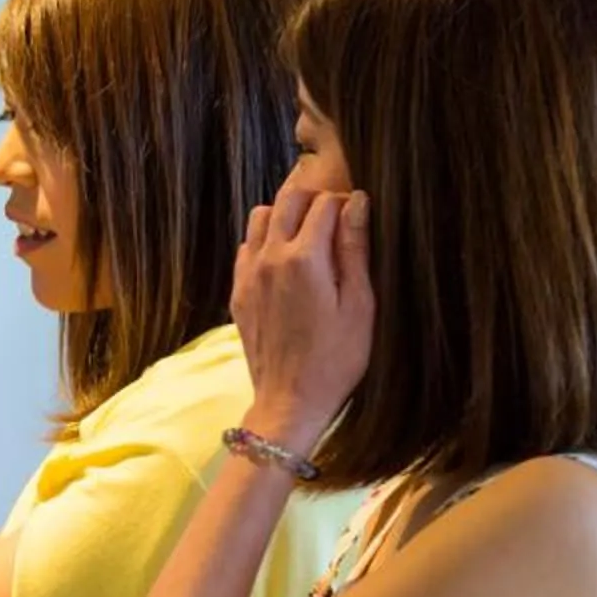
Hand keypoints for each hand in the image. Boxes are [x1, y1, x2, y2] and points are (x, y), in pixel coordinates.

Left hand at [231, 185, 373, 449]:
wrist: (290, 398)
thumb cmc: (336, 357)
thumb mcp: (359, 304)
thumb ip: (355, 250)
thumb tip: (356, 203)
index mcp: (303, 258)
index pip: (322, 205)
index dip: (343, 202)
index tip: (357, 211)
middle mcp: (268, 257)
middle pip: (286, 201)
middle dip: (312, 197)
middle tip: (334, 212)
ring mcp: (248, 273)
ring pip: (259, 218)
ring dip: (284, 215)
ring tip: (309, 234)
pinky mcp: (238, 290)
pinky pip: (247, 247)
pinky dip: (265, 240)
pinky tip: (286, 260)